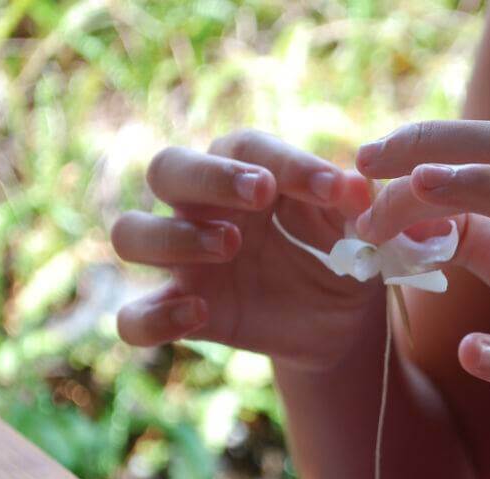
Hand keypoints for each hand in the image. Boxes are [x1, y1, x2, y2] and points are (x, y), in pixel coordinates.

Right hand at [112, 129, 377, 368]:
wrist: (342, 321)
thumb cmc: (342, 255)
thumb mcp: (358, 229)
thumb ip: (354, 206)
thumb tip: (357, 188)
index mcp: (247, 173)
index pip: (247, 147)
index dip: (287, 161)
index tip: (333, 188)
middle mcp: (204, 208)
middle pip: (167, 168)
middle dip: (209, 176)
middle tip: (260, 193)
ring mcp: (186, 261)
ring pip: (131, 233)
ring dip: (173, 236)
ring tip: (230, 246)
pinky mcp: (183, 310)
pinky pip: (134, 318)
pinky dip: (153, 318)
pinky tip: (198, 314)